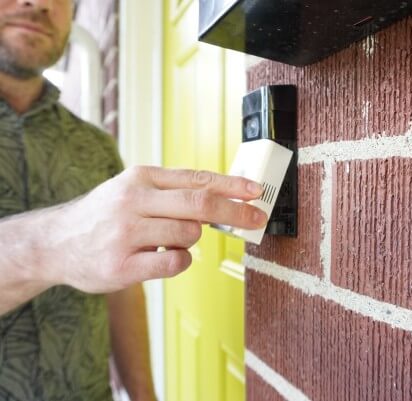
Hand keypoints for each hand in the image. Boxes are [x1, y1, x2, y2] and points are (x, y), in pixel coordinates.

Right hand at [41, 166, 265, 292]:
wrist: (56, 243)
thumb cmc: (105, 215)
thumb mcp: (133, 189)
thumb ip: (173, 191)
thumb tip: (223, 196)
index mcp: (140, 177)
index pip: (197, 178)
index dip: (232, 185)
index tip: (256, 191)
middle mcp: (133, 200)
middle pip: (200, 204)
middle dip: (235, 212)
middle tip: (256, 218)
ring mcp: (126, 233)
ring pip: (189, 235)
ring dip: (191, 240)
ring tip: (167, 240)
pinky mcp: (121, 265)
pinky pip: (175, 263)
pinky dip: (180, 261)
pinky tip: (162, 257)